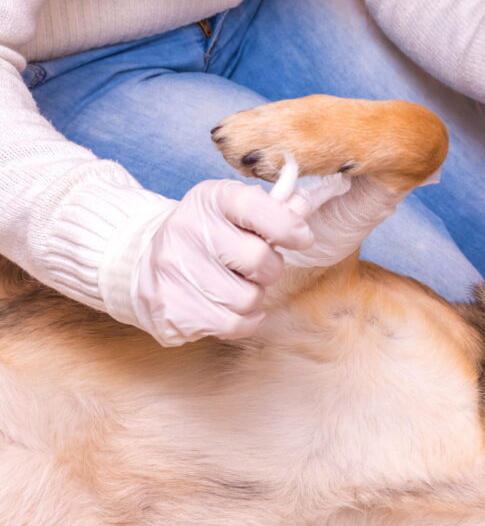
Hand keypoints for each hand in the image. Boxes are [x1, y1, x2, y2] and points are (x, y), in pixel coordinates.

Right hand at [132, 180, 312, 345]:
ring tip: (234, 285)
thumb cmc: (205, 234)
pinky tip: (227, 307)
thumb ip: (272, 209)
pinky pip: (232, 325)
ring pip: (248, 299)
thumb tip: (304, 205)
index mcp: (209, 200)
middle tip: (256, 267)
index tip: (300, 238)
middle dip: (269, 269)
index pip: (256, 207)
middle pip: (260, 260)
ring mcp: (172, 272)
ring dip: (252, 297)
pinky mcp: (169, 310)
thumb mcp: (233, 209)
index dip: (287, 226)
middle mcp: (186, 231)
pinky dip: (241, 321)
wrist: (141, 260)